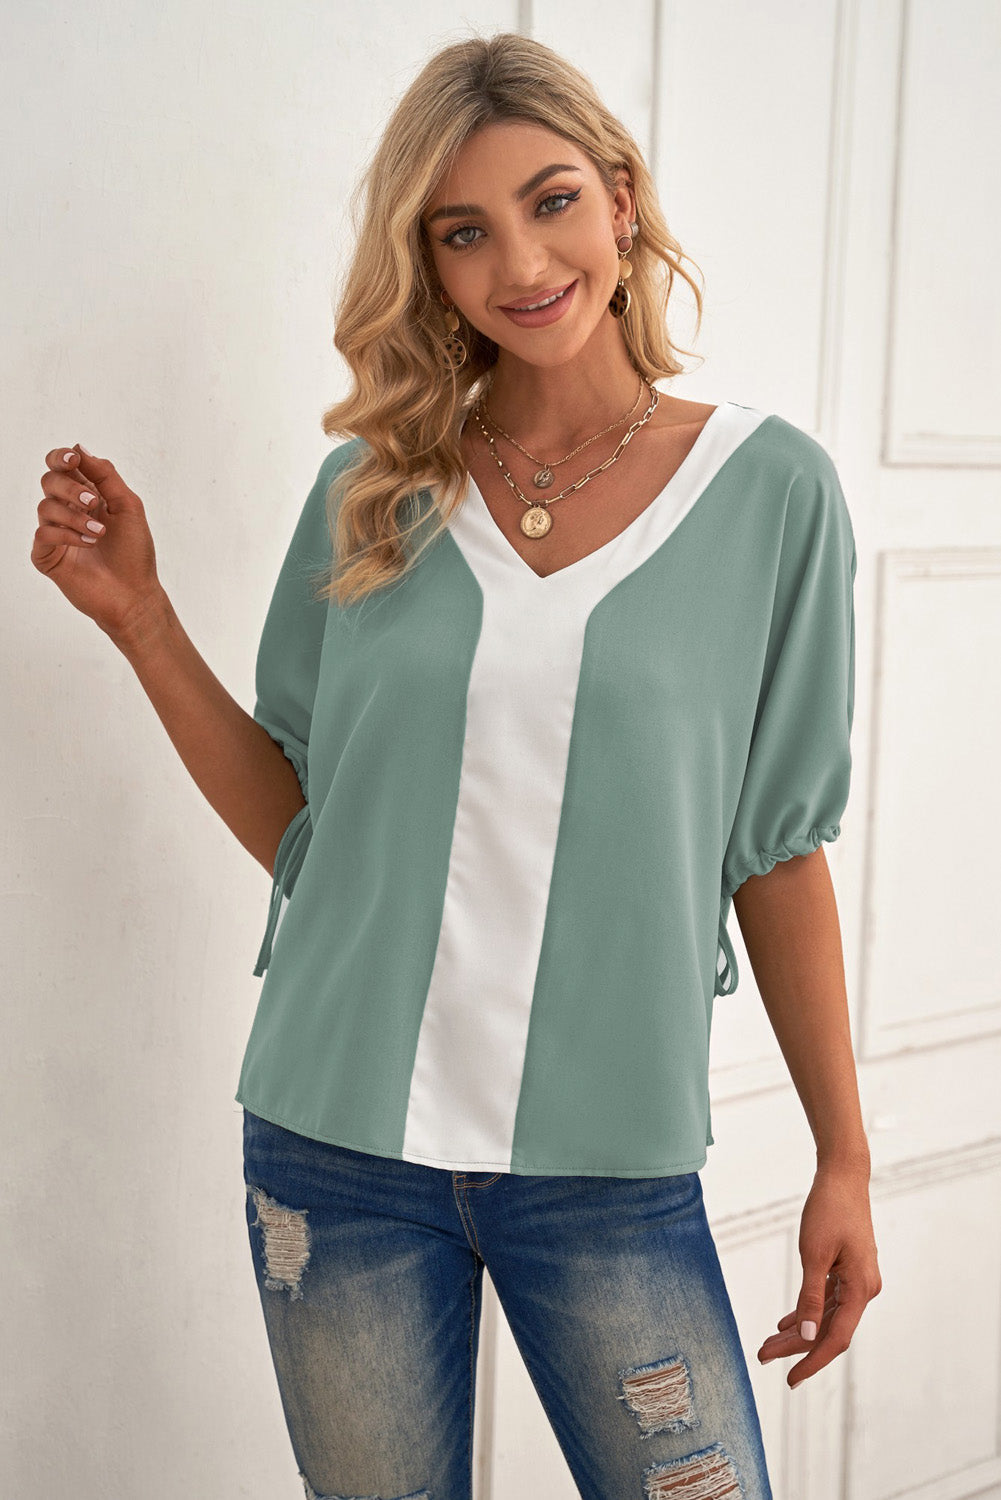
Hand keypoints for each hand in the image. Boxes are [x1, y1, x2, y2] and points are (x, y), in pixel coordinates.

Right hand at [31, 444, 164, 643]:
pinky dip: (66, 535)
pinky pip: (43, 534)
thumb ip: (105, 475)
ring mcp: (56, 533)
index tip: (73, 460)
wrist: (134, 594)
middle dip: (70, 487)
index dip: (61, 458)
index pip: (62, 467)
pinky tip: (89, 544)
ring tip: (100, 534)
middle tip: (93, 502)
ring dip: (74, 516)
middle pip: (49, 481)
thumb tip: (79, 448)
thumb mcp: (127, 506)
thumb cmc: (135, 553)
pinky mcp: (47, 556)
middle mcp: (68, 511)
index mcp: (87, 496)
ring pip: (45, 507)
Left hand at [757, 1160, 881, 1387]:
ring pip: (825, 1315)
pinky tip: (785, 1322)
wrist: (843, 1176)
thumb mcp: (814, 1254)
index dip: (812, 1361)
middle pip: (828, 1329)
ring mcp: (857, 1280)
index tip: (790, 1379)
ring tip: (768, 1344)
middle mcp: (864, 1290)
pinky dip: (806, 1311)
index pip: (836, 1338)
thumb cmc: (829, 1210)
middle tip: (762, 1357)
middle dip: (796, 1346)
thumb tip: (806, 1334)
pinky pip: (827, 1300)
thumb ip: (811, 1296)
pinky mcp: (849, 1270)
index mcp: (861, 1289)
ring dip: (798, 1330)